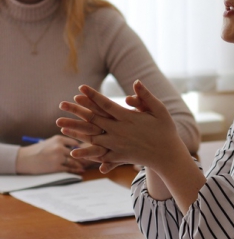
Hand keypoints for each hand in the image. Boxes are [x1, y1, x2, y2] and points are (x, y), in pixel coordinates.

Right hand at [16, 135, 85, 174]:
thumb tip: (78, 147)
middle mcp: (59, 147)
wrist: (25, 159)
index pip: (75, 142)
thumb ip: (63, 143)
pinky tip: (80, 171)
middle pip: (76, 152)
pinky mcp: (56, 167)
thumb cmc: (38, 150)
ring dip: (80, 164)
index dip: (81, 147)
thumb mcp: (50, 142)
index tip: (87, 149)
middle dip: (83, 156)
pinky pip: (69, 169)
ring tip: (84, 166)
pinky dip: (75, 170)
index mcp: (58, 139)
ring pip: (74, 161)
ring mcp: (58, 157)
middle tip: (92, 159)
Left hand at [56, 80, 181, 172]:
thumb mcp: (159, 110)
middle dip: (76, 111)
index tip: (80, 88)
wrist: (168, 155)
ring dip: (76, 131)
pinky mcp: (118, 156)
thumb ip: (146, 96)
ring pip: (92, 137)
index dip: (92, 96)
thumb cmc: (165, 130)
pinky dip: (86, 153)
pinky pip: (99, 155)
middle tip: (62, 104)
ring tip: (61, 127)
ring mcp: (117, 144)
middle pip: (93, 119)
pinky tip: (74, 151)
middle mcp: (119, 131)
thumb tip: (136, 81)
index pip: (105, 104)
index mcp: (128, 118)